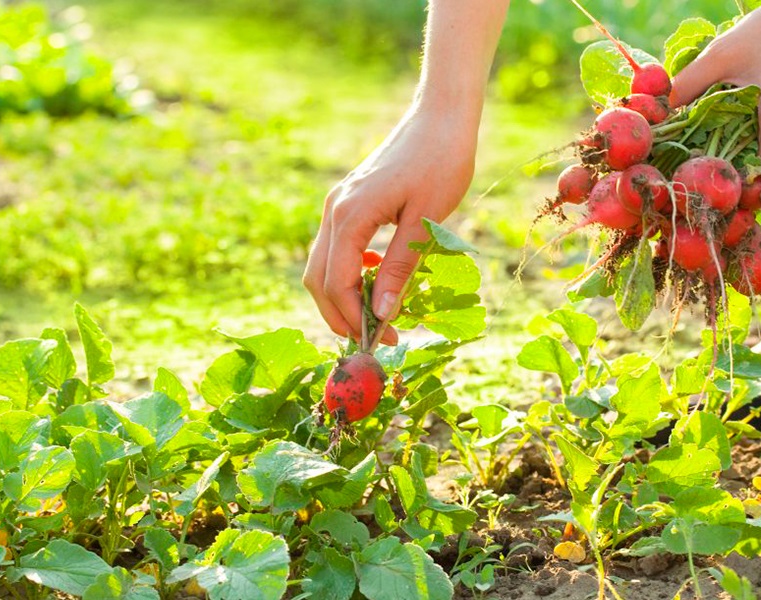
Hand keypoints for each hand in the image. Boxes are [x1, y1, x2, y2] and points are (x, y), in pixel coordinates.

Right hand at [303, 106, 476, 344]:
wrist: (441, 117)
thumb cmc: (442, 162)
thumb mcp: (426, 221)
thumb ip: (400, 267)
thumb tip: (381, 314)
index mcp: (351, 216)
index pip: (337, 282)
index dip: (355, 318)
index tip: (383, 342)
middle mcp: (335, 210)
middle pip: (319, 278)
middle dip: (341, 314)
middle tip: (375, 339)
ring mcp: (339, 204)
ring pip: (323, 264)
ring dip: (343, 295)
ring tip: (377, 316)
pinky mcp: (350, 201)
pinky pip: (337, 247)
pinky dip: (350, 271)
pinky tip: (379, 278)